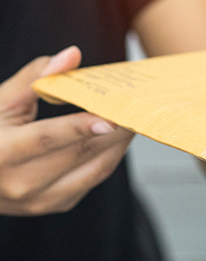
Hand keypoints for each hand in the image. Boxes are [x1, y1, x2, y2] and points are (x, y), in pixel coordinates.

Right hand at [0, 47, 132, 214]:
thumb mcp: (1, 101)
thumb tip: (72, 54)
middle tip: (136, 107)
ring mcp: (36, 200)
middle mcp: (18, 183)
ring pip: (94, 171)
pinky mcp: (51, 205)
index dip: (81, 127)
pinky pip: (90, 181)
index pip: (46, 138)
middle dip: (114, 129)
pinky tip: (117, 138)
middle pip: (79, 153)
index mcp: (0, 152)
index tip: (112, 117)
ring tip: (133, 120)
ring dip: (119, 144)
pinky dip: (109, 158)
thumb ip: (36, 76)